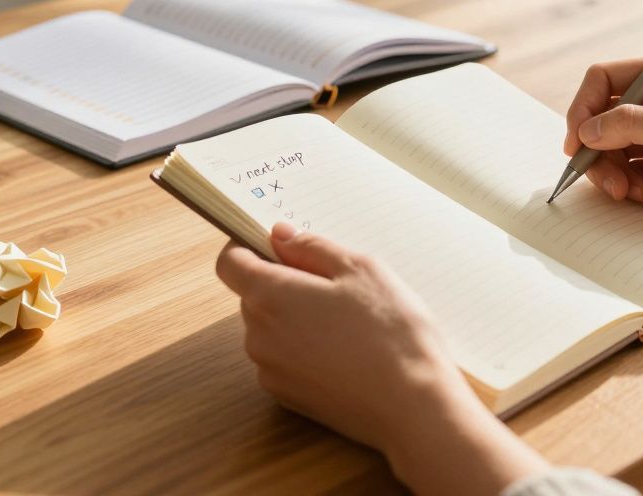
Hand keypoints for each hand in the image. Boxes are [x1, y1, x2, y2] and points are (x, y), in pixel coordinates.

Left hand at [217, 223, 548, 493]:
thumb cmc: (391, 333)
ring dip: (297, 318)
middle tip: (335, 286)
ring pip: (271, 328)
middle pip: (254, 295)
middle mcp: (259, 335)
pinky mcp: (287, 397)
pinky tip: (346, 352)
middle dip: (285, 283)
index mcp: (270, 296)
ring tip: (348, 323)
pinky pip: (285, 359)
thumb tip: (279, 235)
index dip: (248, 247)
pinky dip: (305, 350)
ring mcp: (270, 371)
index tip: (278, 246)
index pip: (230, 263)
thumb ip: (311, 247)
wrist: (412, 406)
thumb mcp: (360, 269)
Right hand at [564, 58, 642, 265]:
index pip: (608, 78)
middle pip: (606, 118)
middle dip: (599, 150)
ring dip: (615, 174)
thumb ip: (633, 126)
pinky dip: (633, 187)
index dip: (584, 107)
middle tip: (604, 182)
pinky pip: (634, 172)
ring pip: (616, 149)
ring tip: (632, 195)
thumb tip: (586, 130)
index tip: (576, 142)